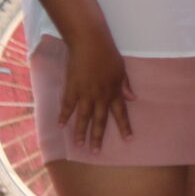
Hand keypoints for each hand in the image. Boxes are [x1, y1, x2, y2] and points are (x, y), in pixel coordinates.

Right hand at [55, 31, 132, 152]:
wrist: (90, 44)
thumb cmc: (108, 55)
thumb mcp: (122, 70)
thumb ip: (125, 85)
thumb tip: (133, 99)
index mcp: (115, 91)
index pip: (121, 113)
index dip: (125, 127)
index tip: (128, 139)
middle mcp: (101, 96)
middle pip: (100, 120)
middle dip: (98, 137)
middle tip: (96, 152)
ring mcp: (85, 94)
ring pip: (83, 117)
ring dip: (81, 132)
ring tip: (78, 145)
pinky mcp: (71, 89)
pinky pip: (67, 106)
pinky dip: (63, 116)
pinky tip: (60, 126)